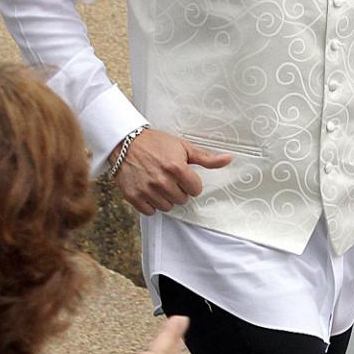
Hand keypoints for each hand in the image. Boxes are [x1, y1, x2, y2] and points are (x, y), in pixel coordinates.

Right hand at [114, 128, 230, 215]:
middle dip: (179, 190)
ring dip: (166, 198)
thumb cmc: (156, 143)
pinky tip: (149, 191)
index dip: (191, 183)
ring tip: (159, 184)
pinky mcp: (133, 196)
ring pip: (167, 207)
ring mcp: (147, 190)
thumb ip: (206, 158)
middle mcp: (162, 181)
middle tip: (169, 178)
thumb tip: (228, 159)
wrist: (125, 142)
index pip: (196, 190)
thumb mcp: (183, 146)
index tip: (183, 176)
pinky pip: (150, 211)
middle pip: (182, 200)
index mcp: (176, 168)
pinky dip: (151, 204)